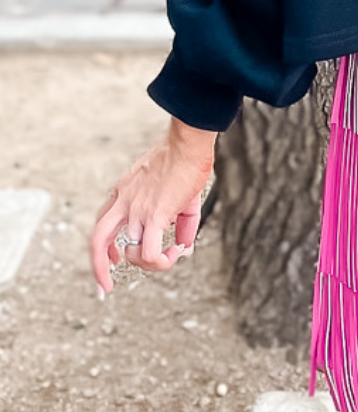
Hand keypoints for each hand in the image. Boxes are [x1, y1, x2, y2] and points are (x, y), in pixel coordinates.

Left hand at [90, 125, 214, 293]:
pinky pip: (149, 251)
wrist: (187, 143)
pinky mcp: (155, 216)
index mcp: (124, 192)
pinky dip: (160, 261)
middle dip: (99, 268)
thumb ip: (182, 221)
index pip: (103, 222)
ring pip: (130, 251)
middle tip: (104, 287)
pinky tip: (174, 254)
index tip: (114, 258)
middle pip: (98, 240)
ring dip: (145, 262)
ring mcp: (137, 210)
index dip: (105, 246)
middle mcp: (124, 202)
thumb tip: (186, 244)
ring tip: (164, 258)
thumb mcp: (175, 190)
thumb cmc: (183, 158)